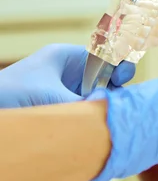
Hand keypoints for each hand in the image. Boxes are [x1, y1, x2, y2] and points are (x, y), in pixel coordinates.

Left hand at [0, 44, 134, 108]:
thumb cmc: (8, 94)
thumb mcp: (50, 95)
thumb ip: (82, 102)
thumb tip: (109, 108)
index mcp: (65, 57)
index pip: (101, 56)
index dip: (116, 64)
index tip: (123, 77)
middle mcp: (67, 72)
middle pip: (102, 77)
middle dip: (112, 87)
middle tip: (119, 99)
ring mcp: (63, 91)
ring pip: (94, 95)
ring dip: (101, 104)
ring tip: (107, 114)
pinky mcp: (58, 110)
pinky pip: (82, 110)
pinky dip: (90, 117)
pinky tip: (96, 125)